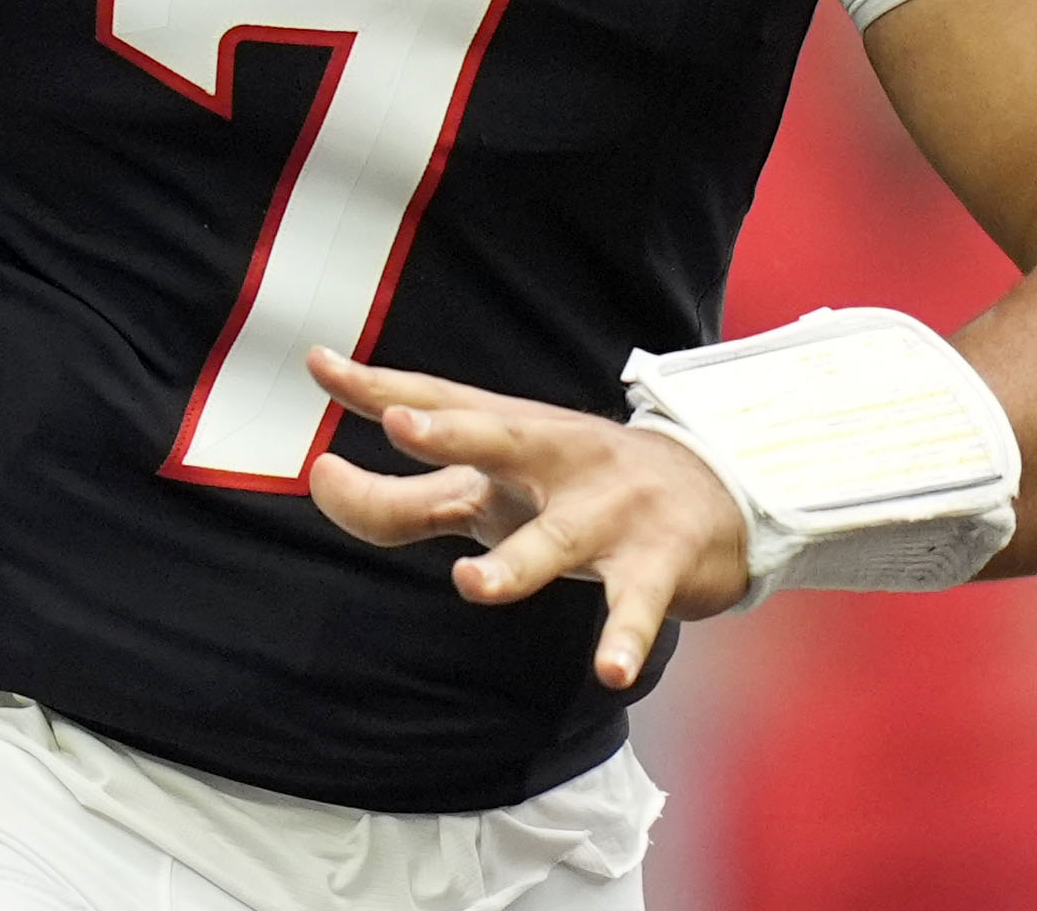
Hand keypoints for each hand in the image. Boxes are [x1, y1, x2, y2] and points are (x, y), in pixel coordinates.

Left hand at [302, 348, 751, 688]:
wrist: (716, 491)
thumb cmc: (579, 487)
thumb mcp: (495, 488)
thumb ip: (407, 497)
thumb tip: (324, 482)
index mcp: (513, 437)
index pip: (438, 402)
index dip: (377, 388)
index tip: (320, 366)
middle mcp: (556, 461)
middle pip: (499, 439)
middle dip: (451, 432)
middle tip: (399, 424)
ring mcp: (608, 511)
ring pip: (557, 538)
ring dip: (516, 564)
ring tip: (473, 585)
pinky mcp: (656, 562)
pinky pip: (635, 605)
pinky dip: (624, 639)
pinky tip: (608, 669)